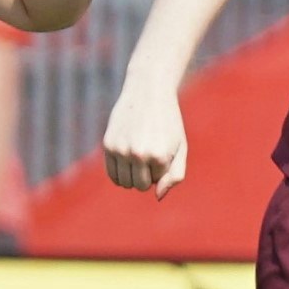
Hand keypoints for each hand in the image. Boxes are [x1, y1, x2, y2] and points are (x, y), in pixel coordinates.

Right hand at [101, 77, 187, 195]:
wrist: (148, 92)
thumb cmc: (168, 122)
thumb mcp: (180, 147)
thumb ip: (175, 176)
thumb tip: (157, 196)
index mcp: (159, 156)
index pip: (158, 181)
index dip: (162, 166)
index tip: (163, 146)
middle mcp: (138, 154)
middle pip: (140, 185)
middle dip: (147, 174)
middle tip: (150, 152)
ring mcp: (121, 150)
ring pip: (125, 183)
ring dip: (133, 174)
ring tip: (139, 154)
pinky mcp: (108, 145)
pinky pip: (112, 175)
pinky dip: (120, 173)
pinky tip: (127, 157)